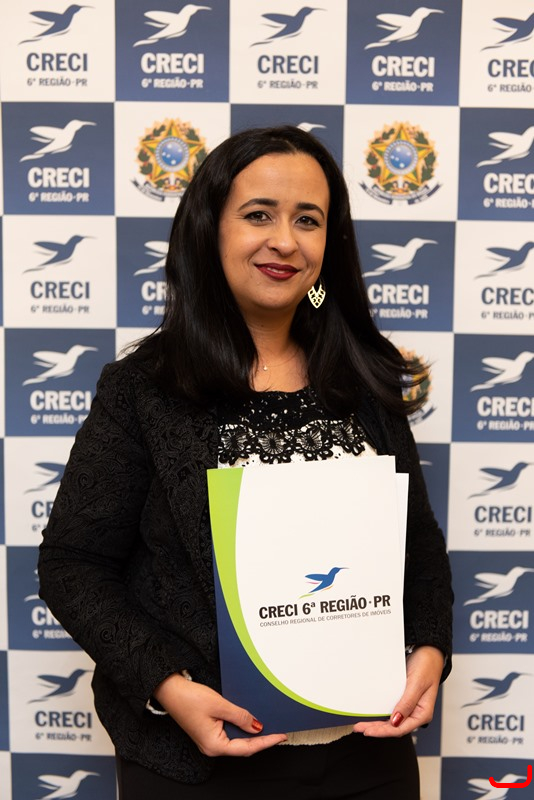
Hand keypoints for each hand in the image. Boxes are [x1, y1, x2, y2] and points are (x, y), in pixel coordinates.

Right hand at [153, 673, 286, 755]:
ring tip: (267, 723)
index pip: (247, 748)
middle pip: (242, 746)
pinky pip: (229, 732)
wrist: (169, 690)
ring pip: (236, 739)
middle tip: (278, 730)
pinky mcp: (207, 730)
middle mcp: (211, 746)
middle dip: (261, 738)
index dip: (266, 742)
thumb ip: (240, 716)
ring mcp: (209, 739)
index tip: (280, 736)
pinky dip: (240, 726)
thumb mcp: (220, 705)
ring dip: (250, 732)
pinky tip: (249, 719)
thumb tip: (256, 726)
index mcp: (214, 745)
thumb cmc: (188, 698)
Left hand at [353, 645, 443, 737]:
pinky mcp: (404, 700)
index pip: (400, 729)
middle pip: (394, 727)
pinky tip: (373, 718)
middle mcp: (416, 713)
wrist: (428, 652)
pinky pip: (392, 712)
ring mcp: (410, 707)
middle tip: (360, 728)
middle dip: (377, 730)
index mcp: (423, 713)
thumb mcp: (417, 684)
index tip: (369, 731)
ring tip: (362, 726)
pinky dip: (382, 716)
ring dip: (377, 725)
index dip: (383, 732)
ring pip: (392, 722)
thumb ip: (407, 703)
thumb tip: (395, 721)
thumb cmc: (427, 666)